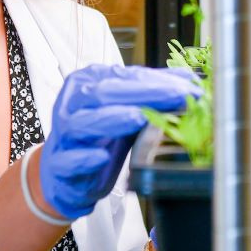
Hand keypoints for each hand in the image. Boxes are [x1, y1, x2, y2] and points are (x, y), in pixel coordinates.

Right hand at [40, 65, 200, 220]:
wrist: (68, 173)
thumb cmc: (101, 136)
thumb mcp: (129, 110)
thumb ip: (156, 94)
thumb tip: (191, 80)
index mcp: (89, 82)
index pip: (126, 77)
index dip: (159, 81)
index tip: (190, 88)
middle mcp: (73, 103)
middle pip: (104, 93)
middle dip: (144, 94)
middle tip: (177, 96)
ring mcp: (64, 134)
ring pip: (82, 122)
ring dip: (112, 119)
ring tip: (139, 117)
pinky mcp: (59, 166)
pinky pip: (67, 161)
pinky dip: (84, 159)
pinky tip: (102, 156)